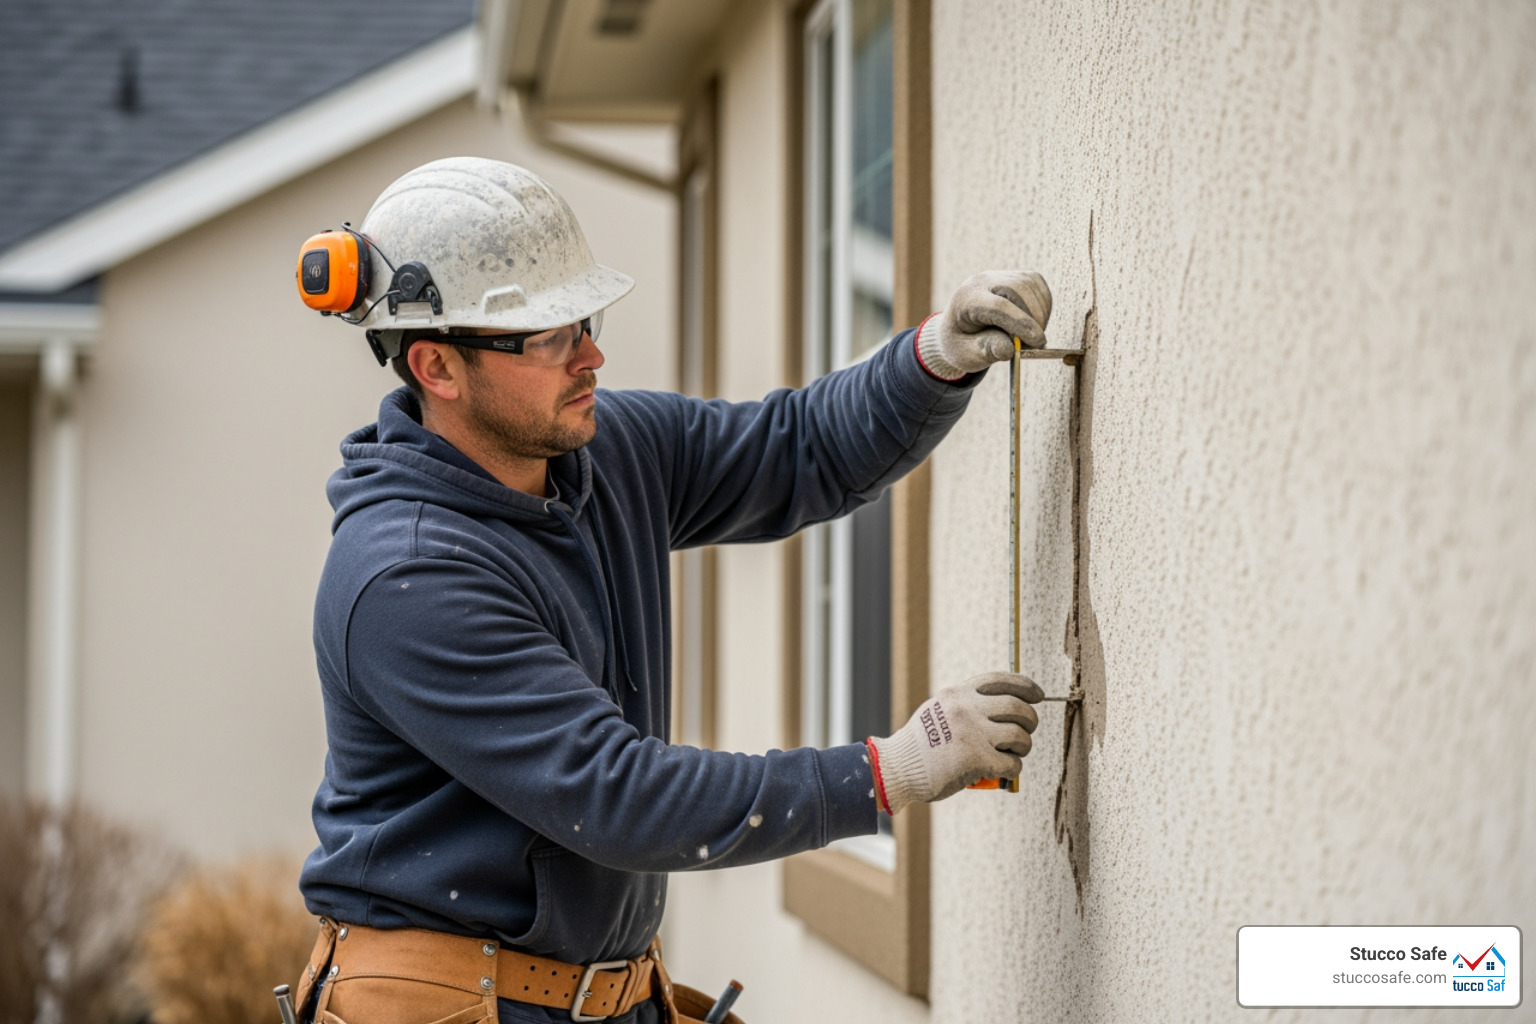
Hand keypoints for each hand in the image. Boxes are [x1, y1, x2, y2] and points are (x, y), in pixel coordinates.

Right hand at [867, 673, 1041, 814]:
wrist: (897, 768)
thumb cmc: (920, 745)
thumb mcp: (939, 710)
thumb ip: (966, 706)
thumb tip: (1004, 711)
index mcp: (958, 693)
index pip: (1001, 680)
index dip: (1025, 686)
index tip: (1038, 695)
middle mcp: (966, 708)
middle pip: (1018, 708)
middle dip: (1031, 720)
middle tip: (1027, 731)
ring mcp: (972, 733)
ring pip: (1020, 736)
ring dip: (1023, 747)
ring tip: (1013, 753)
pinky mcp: (976, 759)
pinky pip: (1012, 764)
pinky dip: (1013, 770)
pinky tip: (1003, 772)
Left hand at [916, 271, 1052, 379]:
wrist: (958, 329)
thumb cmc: (963, 344)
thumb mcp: (968, 355)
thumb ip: (987, 351)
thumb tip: (1010, 349)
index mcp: (966, 301)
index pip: (997, 306)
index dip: (1021, 323)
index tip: (1037, 342)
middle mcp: (982, 282)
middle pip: (1016, 289)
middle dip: (1033, 317)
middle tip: (1035, 344)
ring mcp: (999, 275)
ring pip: (1030, 285)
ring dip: (1039, 313)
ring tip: (1031, 337)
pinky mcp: (1015, 276)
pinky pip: (1037, 284)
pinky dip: (1043, 304)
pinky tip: (1035, 323)